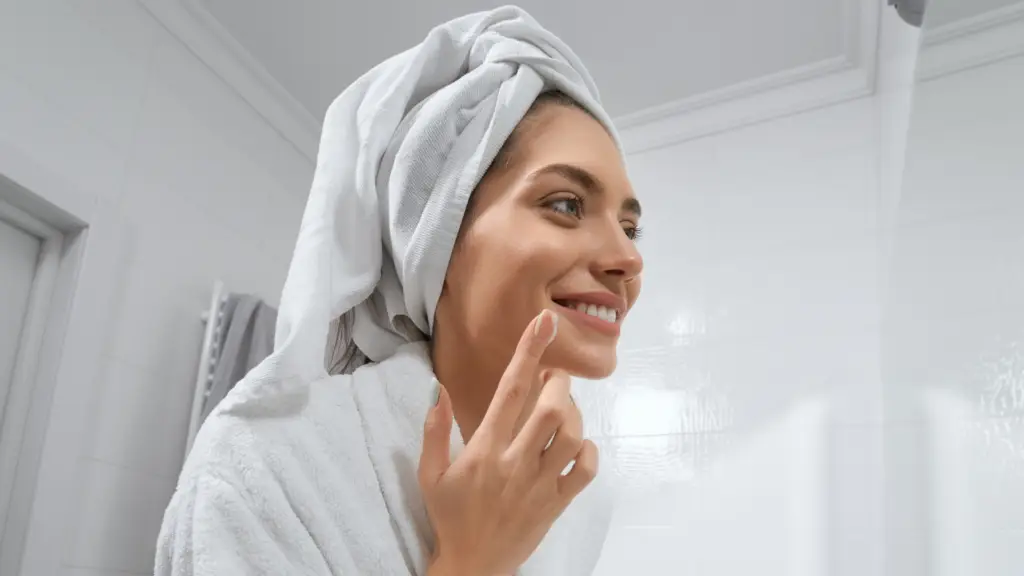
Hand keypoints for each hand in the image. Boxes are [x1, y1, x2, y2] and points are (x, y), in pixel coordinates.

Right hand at [419, 310, 596, 575]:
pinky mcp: (557, 504)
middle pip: (552, 408)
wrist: (472, 567)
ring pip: (572, 435)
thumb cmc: (449, 516)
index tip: (544, 321)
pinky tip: (575, 445)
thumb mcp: (429, 474)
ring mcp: (539, 484)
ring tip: (561, 410)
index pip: (510, 390)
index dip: (528, 351)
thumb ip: (434, 430)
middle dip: (559, 383)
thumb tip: (438, 388)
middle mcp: (514, 463)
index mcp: (483, 450)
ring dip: (572, 413)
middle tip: (554, 378)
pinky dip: (588, 450)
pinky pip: (585, 470)